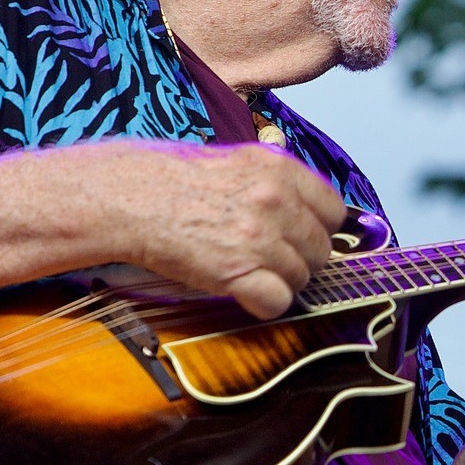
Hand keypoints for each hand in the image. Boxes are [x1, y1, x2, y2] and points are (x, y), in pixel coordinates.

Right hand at [113, 140, 346, 318]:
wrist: (131, 198)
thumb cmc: (175, 180)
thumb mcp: (238, 161)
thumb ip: (277, 183)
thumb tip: (307, 209)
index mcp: (280, 170)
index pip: (333, 210)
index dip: (320, 228)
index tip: (304, 236)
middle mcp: (276, 201)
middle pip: (321, 249)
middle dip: (300, 259)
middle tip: (271, 259)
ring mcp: (259, 237)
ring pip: (302, 277)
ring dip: (280, 281)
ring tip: (251, 272)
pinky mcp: (238, 271)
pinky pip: (278, 301)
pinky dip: (265, 303)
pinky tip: (246, 292)